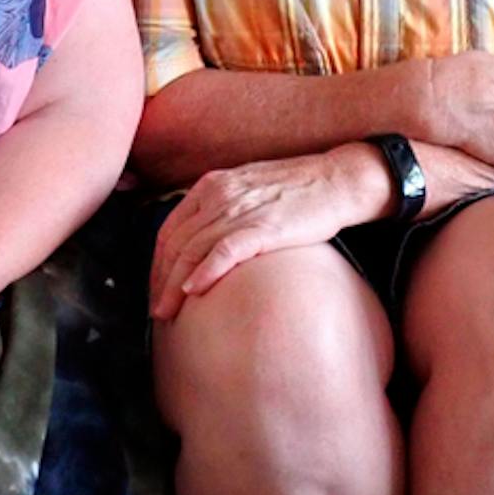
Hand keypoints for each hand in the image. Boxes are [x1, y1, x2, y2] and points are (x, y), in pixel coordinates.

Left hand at [149, 147, 389, 321]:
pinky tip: (193, 293)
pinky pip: (223, 252)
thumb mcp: (248, 190)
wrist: (337, 181)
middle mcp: (219, 194)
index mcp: (212, 185)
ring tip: (167, 313)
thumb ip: (221, 209)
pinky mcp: (263, 226)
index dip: (157, 263)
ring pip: (193, 251)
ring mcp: (240, 209)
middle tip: (156, 310)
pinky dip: (203, 274)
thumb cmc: (296, 190)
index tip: (156, 287)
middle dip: (160, 280)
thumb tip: (202, 245)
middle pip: (175, 243)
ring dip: (174, 286)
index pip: (170, 228)